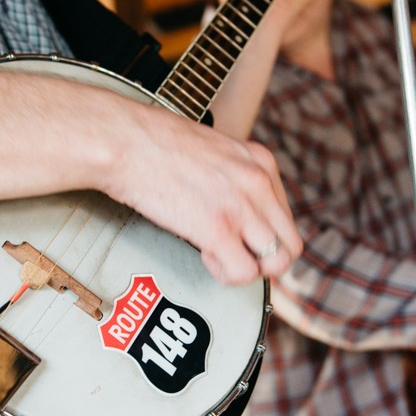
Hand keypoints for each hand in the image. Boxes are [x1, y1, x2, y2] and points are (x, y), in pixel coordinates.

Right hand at [102, 104, 303, 286]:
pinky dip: (227, 274)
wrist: (124, 140)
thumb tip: (230, 201)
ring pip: (277, 262)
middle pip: (290, 244)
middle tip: (235, 256)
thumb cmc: (152, 142)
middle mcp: (258, 182)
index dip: (262, 235)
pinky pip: (244, 273)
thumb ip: (232, 174)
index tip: (239, 236)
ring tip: (218, 256)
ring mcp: (241, 206)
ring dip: (248, 269)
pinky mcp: (218, 228)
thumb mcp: (213, 148)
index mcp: (260, 160)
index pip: (286, 216)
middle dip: (264, 260)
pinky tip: (206, 256)